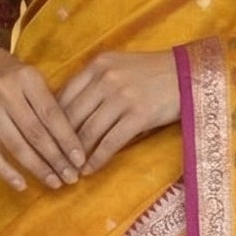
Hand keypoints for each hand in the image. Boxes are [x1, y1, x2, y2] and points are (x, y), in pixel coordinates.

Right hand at [0, 50, 86, 194]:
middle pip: (35, 132)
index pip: (52, 114)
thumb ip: (54, 106)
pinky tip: (22, 185)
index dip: (68, 140)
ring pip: (15, 145)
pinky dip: (6, 172)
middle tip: (71, 178)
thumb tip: (77, 148)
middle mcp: (5, 91)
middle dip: (56, 158)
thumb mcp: (37, 82)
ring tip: (54, 183)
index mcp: (28, 78)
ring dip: (37, 168)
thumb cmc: (19, 82)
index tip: (81, 161)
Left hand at [58, 50, 179, 173]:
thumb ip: (94, 82)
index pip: (63, 96)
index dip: (51, 122)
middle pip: (71, 116)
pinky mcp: (139, 115)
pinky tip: (90, 170)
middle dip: (59, 143)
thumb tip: (66, 113)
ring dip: (76, 155)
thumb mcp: (119, 66)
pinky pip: (110, 142)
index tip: (45, 140)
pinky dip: (97, 159)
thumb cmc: (152, 73)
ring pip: (88, 131)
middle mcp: (106, 78)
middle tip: (52, 162)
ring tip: (69, 169)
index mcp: (97, 65)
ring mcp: (122, 96)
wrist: (190, 74)